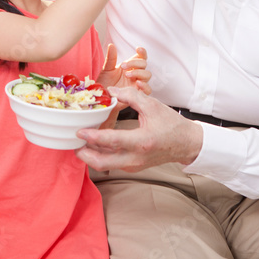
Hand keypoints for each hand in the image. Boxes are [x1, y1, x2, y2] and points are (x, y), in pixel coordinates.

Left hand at [76, 86, 202, 171]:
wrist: (186, 144)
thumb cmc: (171, 124)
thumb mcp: (152, 105)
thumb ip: (130, 95)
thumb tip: (110, 91)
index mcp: (141, 141)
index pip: (112, 141)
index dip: (93, 136)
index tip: (79, 131)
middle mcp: (136, 157)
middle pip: (102, 163)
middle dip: (84, 154)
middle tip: (73, 142)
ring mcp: (134, 165)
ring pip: (105, 165)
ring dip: (90, 155)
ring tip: (80, 142)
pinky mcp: (133, 166)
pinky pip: (111, 163)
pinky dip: (100, 155)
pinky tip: (94, 144)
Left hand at [96, 44, 150, 95]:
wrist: (103, 98)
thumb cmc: (106, 83)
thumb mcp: (107, 69)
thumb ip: (111, 58)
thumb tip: (111, 45)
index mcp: (130, 66)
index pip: (141, 57)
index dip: (142, 52)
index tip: (138, 49)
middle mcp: (136, 74)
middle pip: (144, 64)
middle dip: (135, 63)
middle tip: (123, 66)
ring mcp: (137, 84)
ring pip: (147, 75)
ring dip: (138, 72)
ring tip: (127, 75)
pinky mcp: (138, 94)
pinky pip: (148, 90)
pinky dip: (145, 85)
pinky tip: (137, 83)